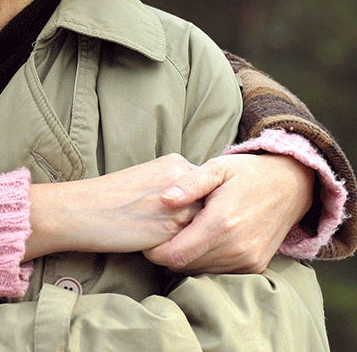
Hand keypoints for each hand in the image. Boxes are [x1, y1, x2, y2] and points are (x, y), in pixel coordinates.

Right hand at [27, 154, 201, 259]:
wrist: (81, 210)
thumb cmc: (106, 196)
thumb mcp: (145, 178)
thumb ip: (173, 187)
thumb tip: (195, 206)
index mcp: (175, 163)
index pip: (204, 188)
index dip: (191, 204)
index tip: (171, 212)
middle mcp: (184, 181)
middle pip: (208, 206)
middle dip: (196, 220)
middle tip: (168, 228)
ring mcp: (181, 206)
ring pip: (202, 227)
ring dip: (189, 236)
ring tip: (161, 237)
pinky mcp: (172, 231)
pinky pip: (190, 245)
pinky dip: (179, 249)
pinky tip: (156, 245)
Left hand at [143, 153, 313, 272]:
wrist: (292, 186)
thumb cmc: (247, 174)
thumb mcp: (216, 168)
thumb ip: (188, 184)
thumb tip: (163, 199)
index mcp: (222, 223)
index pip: (175, 255)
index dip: (154, 251)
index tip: (147, 237)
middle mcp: (236, 247)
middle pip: (184, 266)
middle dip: (167, 252)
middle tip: (162, 232)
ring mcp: (247, 260)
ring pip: (199, 271)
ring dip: (186, 257)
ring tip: (183, 232)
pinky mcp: (255, 265)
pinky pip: (218, 271)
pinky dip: (204, 259)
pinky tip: (202, 239)